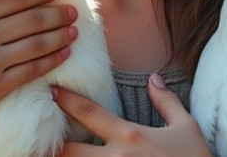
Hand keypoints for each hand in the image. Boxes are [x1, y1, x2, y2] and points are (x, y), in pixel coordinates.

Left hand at [53, 73, 212, 156]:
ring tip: (49, 154)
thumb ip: (167, 102)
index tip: (50, 92)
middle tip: (40, 138)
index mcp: (130, 136)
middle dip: (52, 145)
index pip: (88, 113)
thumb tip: (153, 78)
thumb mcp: (187, 128)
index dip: (66, 101)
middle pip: (69, 151)